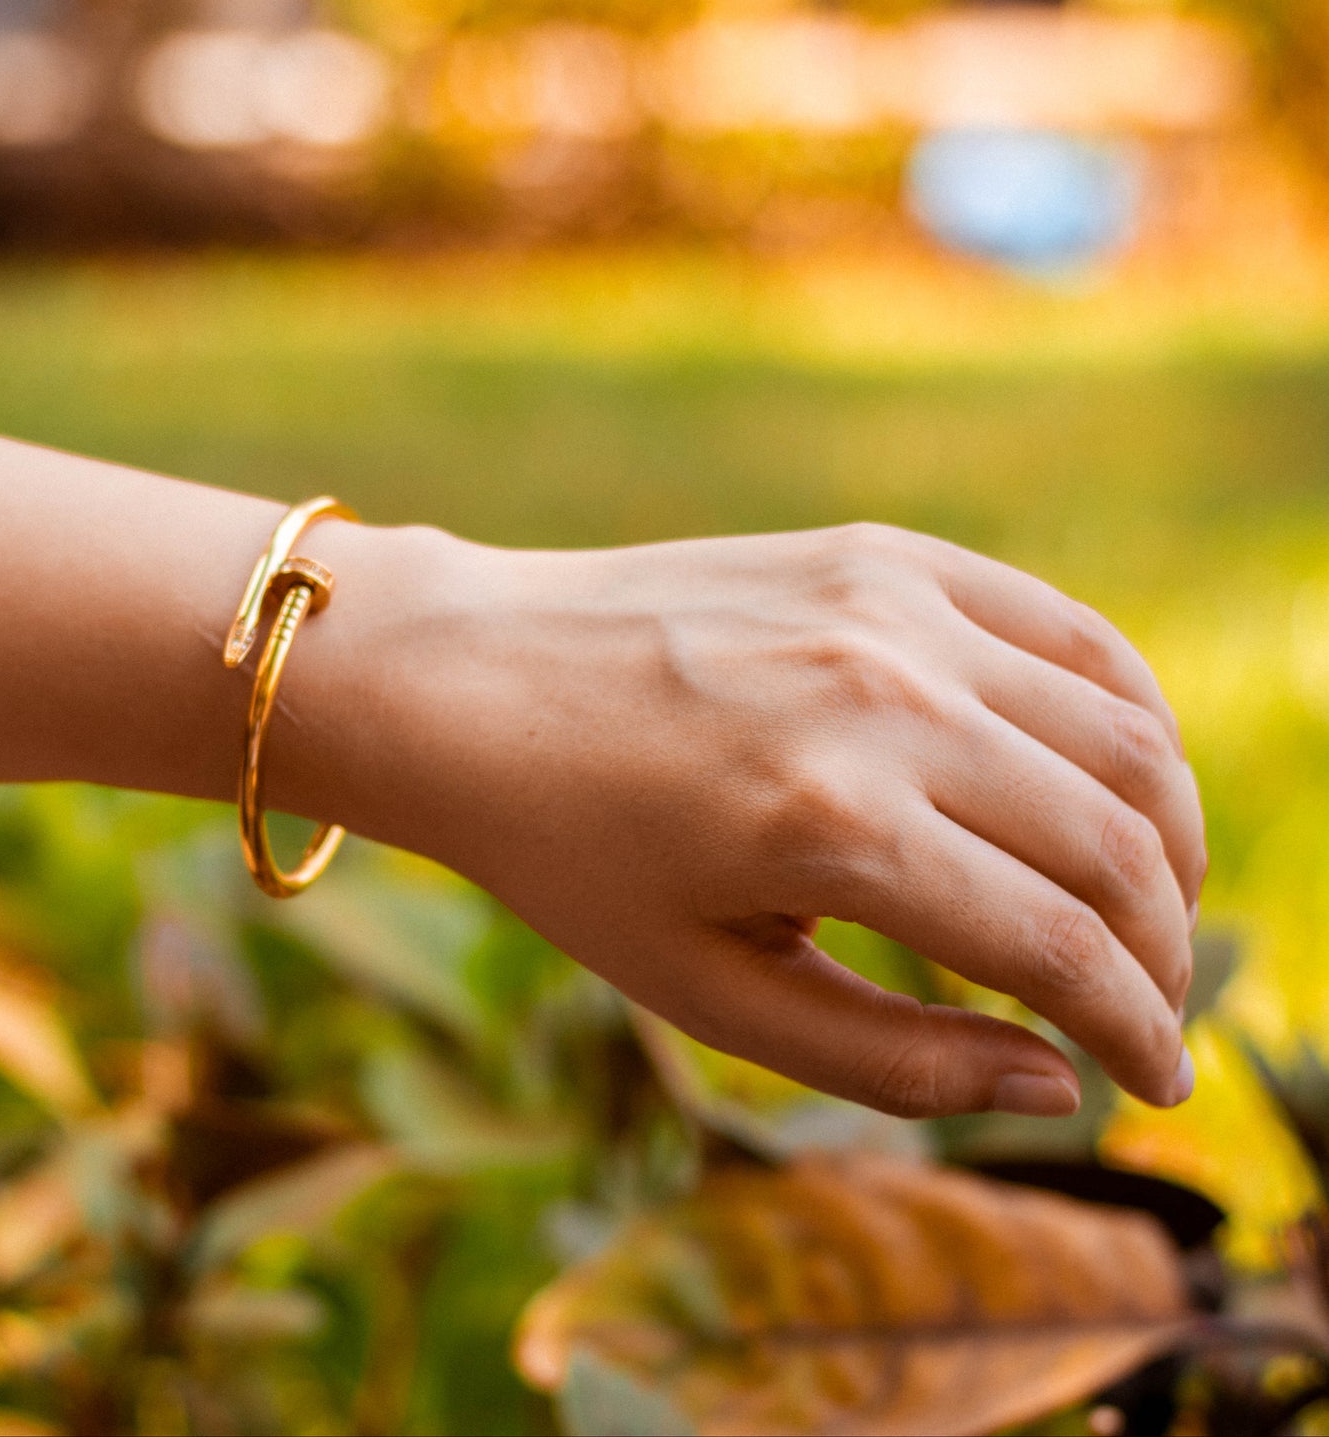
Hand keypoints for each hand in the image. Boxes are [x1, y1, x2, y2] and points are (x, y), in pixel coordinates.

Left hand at [328, 522, 1203, 1118]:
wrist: (474, 683)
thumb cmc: (571, 853)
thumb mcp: (707, 993)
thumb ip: (891, 1058)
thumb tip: (1054, 1086)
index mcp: (833, 829)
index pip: (1060, 949)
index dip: (1135, 1032)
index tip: (1156, 1084)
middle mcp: (885, 703)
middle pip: (1116, 843)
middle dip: (1162, 950)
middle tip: (1146, 1007)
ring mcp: (892, 611)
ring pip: (1123, 735)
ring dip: (1169, 837)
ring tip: (1149, 907)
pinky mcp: (885, 557)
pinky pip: (1068, 630)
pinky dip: (1127, 715)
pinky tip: (1121, 776)